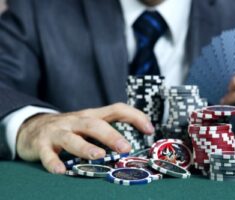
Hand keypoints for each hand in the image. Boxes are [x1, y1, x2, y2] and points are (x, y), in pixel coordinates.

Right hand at [16, 103, 153, 173]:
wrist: (32, 127)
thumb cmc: (68, 128)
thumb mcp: (87, 124)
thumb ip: (106, 131)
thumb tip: (131, 144)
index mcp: (90, 116)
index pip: (116, 109)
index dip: (134, 116)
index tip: (150, 129)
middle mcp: (76, 121)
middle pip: (94, 124)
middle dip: (111, 135)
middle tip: (125, 148)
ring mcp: (58, 132)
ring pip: (72, 137)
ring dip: (86, 147)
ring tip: (98, 156)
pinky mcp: (41, 144)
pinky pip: (47, 154)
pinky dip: (54, 162)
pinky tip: (61, 171)